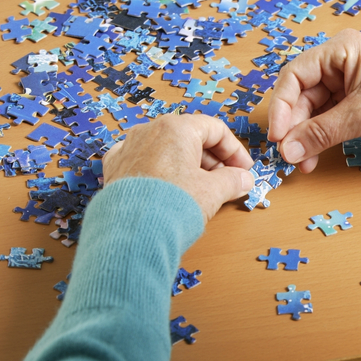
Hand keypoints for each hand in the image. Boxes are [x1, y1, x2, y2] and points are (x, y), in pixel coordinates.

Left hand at [102, 113, 254, 222]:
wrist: (130, 232)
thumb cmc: (171, 205)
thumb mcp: (213, 192)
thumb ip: (233, 181)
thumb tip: (243, 179)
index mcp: (176, 128)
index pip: (216, 130)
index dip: (235, 151)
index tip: (244, 169)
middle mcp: (149, 131)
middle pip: (191, 137)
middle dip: (213, 160)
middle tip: (227, 181)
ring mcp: (129, 148)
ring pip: (167, 149)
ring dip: (189, 166)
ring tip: (201, 190)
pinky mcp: (116, 167)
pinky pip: (145, 162)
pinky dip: (161, 172)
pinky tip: (169, 188)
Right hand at [267, 28, 360, 172]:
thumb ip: (322, 133)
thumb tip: (288, 150)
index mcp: (342, 50)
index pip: (295, 76)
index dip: (282, 107)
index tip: (279, 136)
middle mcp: (342, 64)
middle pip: (303, 96)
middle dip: (295, 127)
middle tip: (289, 156)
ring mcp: (351, 85)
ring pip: (315, 111)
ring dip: (307, 137)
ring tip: (303, 163)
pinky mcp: (360, 105)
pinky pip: (331, 121)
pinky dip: (322, 139)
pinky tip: (316, 156)